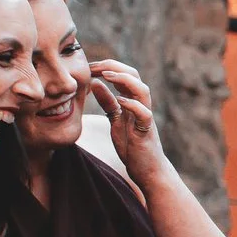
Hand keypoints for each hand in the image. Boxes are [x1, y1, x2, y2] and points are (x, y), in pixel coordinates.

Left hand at [89, 60, 168, 182]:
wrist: (148, 170)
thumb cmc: (133, 146)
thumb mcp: (115, 120)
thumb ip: (108, 102)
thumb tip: (95, 83)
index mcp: (132, 101)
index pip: (122, 74)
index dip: (106, 66)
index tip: (88, 66)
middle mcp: (140, 105)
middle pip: (134, 75)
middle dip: (113, 66)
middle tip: (93, 67)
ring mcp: (145, 118)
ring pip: (142, 90)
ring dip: (124, 79)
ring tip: (106, 75)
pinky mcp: (146, 132)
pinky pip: (144, 114)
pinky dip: (133, 105)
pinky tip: (120, 100)